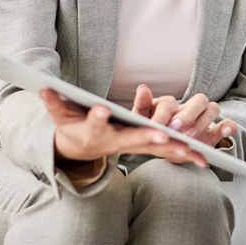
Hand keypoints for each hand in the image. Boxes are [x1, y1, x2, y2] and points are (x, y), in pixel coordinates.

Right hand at [39, 89, 206, 167]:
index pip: (94, 124)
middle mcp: (116, 142)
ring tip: (194, 152)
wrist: (81, 149)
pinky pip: (165, 152)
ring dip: (174, 150)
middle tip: (162, 136)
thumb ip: (54, 102)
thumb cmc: (73, 126)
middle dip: (147, 137)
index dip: (96, 117)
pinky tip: (203, 158)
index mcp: (94, 132)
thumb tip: (42, 87)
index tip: (100, 110)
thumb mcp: (60, 114)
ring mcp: (132, 146)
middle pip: (132, 140)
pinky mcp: (144, 147)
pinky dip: (183, 154)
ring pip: (154, 148)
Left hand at [131, 84, 237, 148]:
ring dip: (204, 121)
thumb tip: (142, 87)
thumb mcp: (142, 121)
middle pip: (198, 100)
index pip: (169, 102)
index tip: (156, 126)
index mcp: (170, 105)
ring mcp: (203, 119)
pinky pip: (227, 124)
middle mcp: (189, 108)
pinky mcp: (213, 133)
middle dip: (188, 114)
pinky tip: (225, 131)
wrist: (163, 148)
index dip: (164, 114)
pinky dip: (228, 127)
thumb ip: (141, 106)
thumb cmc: (152, 132)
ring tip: (192, 137)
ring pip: (213, 108)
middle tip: (176, 128)